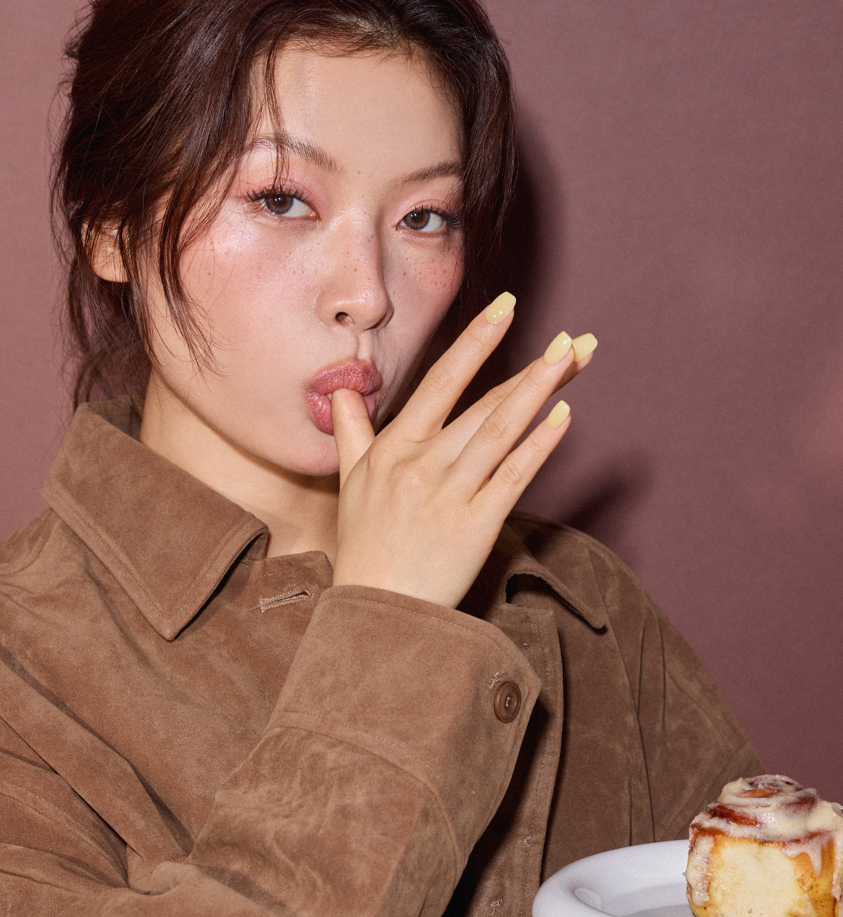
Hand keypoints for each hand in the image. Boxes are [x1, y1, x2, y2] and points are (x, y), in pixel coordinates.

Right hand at [331, 294, 594, 608]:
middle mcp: (422, 464)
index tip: (506, 306)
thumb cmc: (366, 545)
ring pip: (501, 430)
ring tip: (574, 360)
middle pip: (485, 404)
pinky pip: (513, 476)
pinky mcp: (476, 526)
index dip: (477, 341)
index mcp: (395, 446)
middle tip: (573, 340)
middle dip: (534, 369)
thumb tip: (343, 391)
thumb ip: (352, 431)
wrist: (376, 610)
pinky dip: (539, 444)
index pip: (441, 381)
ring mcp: (450, 494)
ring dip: (541, 391)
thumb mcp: (349, 483)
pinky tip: (563, 417)